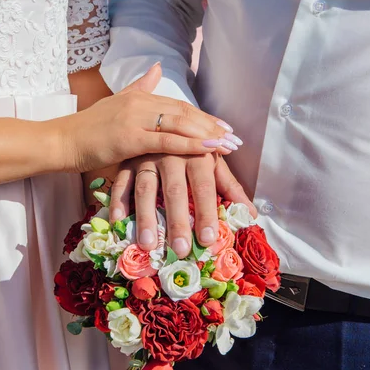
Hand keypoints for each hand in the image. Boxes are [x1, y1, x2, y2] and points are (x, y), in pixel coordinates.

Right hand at [52, 63, 241, 172]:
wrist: (63, 141)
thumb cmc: (89, 129)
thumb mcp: (117, 103)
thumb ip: (139, 86)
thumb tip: (157, 69)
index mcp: (140, 97)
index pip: (180, 105)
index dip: (204, 116)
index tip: (224, 127)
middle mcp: (141, 103)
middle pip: (185, 112)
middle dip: (212, 126)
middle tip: (235, 138)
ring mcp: (135, 119)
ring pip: (180, 123)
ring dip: (208, 134)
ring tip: (229, 145)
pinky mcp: (129, 138)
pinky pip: (166, 140)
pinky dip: (190, 144)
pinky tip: (208, 150)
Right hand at [109, 153, 257, 257]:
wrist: (164, 119)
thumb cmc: (193, 148)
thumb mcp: (213, 162)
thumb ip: (230, 187)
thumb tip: (251, 214)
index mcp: (197, 154)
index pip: (204, 187)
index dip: (206, 213)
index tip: (208, 239)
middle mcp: (171, 154)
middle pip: (174, 191)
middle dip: (177, 222)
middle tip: (180, 250)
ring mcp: (146, 157)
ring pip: (145, 189)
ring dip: (146, 217)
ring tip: (148, 244)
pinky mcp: (126, 161)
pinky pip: (121, 183)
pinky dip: (118, 203)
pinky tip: (118, 223)